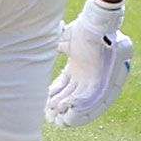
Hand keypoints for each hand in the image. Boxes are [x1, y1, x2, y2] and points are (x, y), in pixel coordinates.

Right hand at [45, 0, 132, 127]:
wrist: (96, 25)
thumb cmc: (83, 30)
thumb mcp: (65, 40)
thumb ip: (55, 46)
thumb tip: (41, 47)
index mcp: (77, 69)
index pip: (63, 87)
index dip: (52, 96)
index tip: (44, 103)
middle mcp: (84, 77)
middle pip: (68, 97)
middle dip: (56, 108)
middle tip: (48, 116)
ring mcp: (92, 81)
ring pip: (76, 101)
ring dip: (64, 109)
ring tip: (54, 116)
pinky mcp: (99, 82)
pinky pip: (87, 99)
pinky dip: (77, 105)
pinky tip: (65, 108)